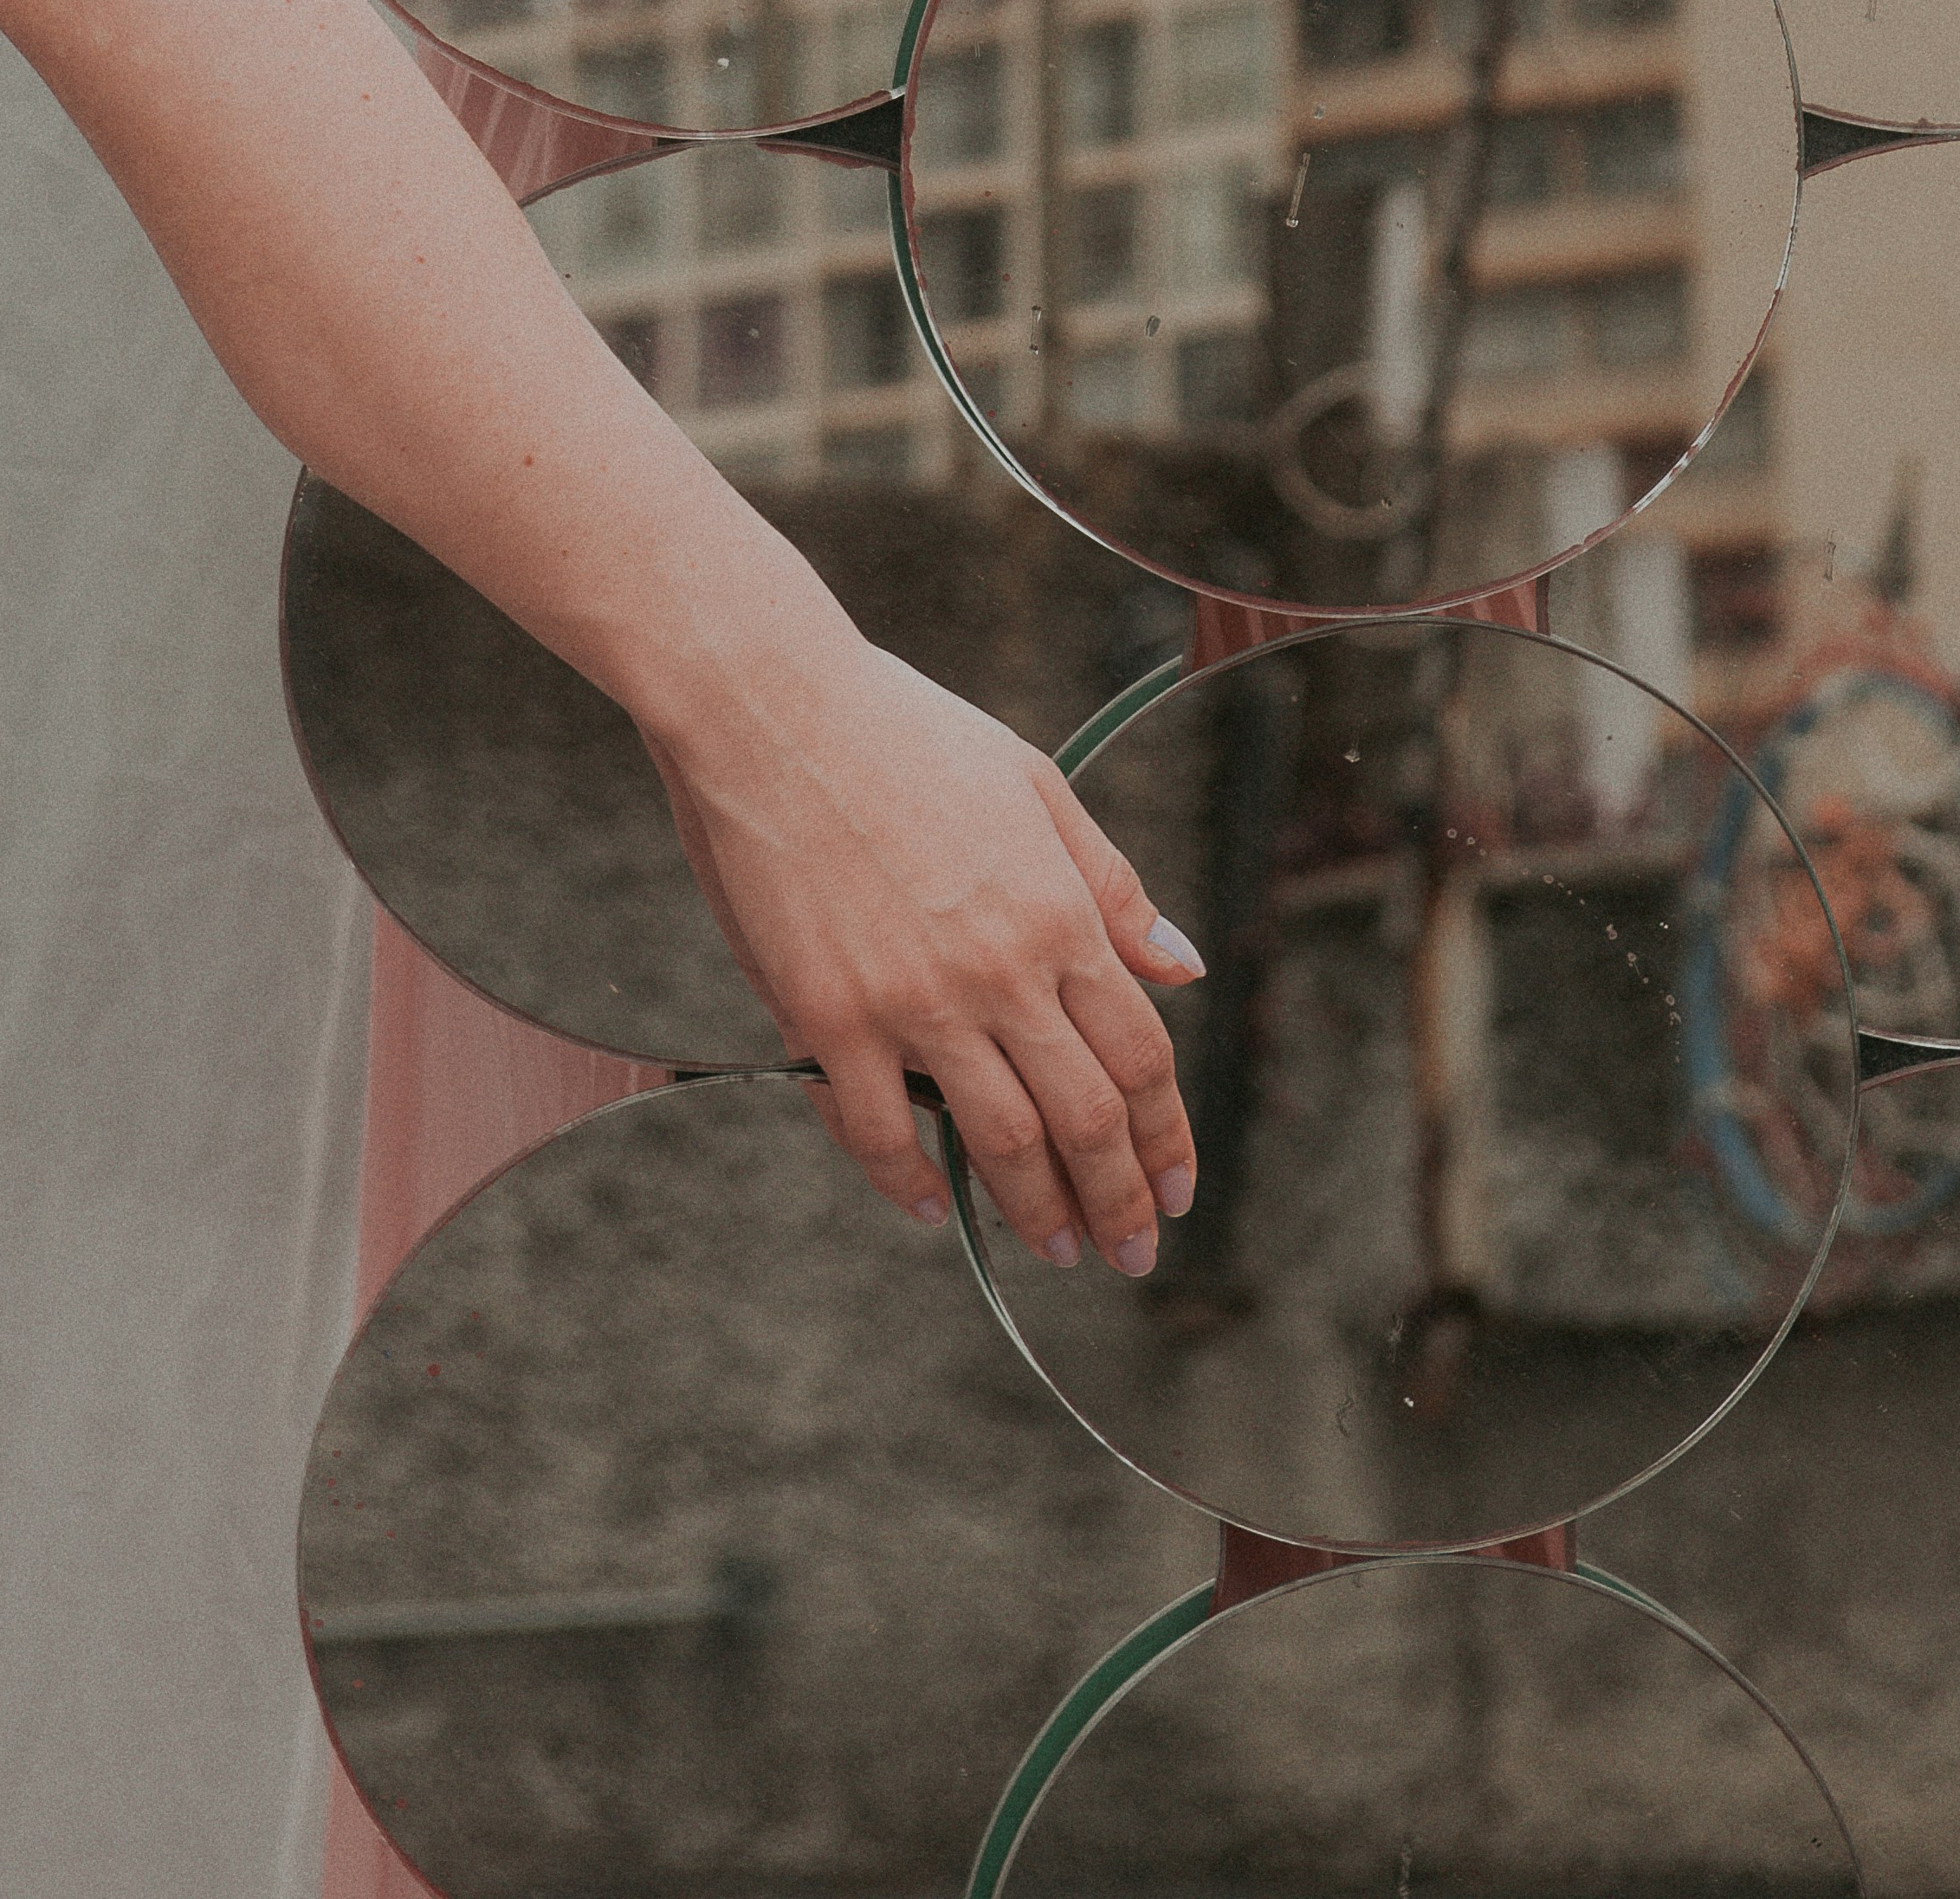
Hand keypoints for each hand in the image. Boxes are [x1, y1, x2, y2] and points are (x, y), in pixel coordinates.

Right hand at [643, 632, 1203, 1273]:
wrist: (774, 706)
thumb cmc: (906, 730)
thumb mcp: (1036, 786)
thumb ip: (1111, 887)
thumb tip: (1185, 967)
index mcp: (1057, 913)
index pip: (1140, 1057)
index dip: (1166, 1138)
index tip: (1175, 1191)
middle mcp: (998, 970)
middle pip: (1084, 1119)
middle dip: (1117, 1200)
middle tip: (1130, 1253)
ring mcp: (911, 1001)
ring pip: (996, 1141)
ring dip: (1034, 1211)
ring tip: (1053, 1251)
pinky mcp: (827, 1016)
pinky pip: (877, 1132)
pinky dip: (910, 1185)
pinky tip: (934, 1207)